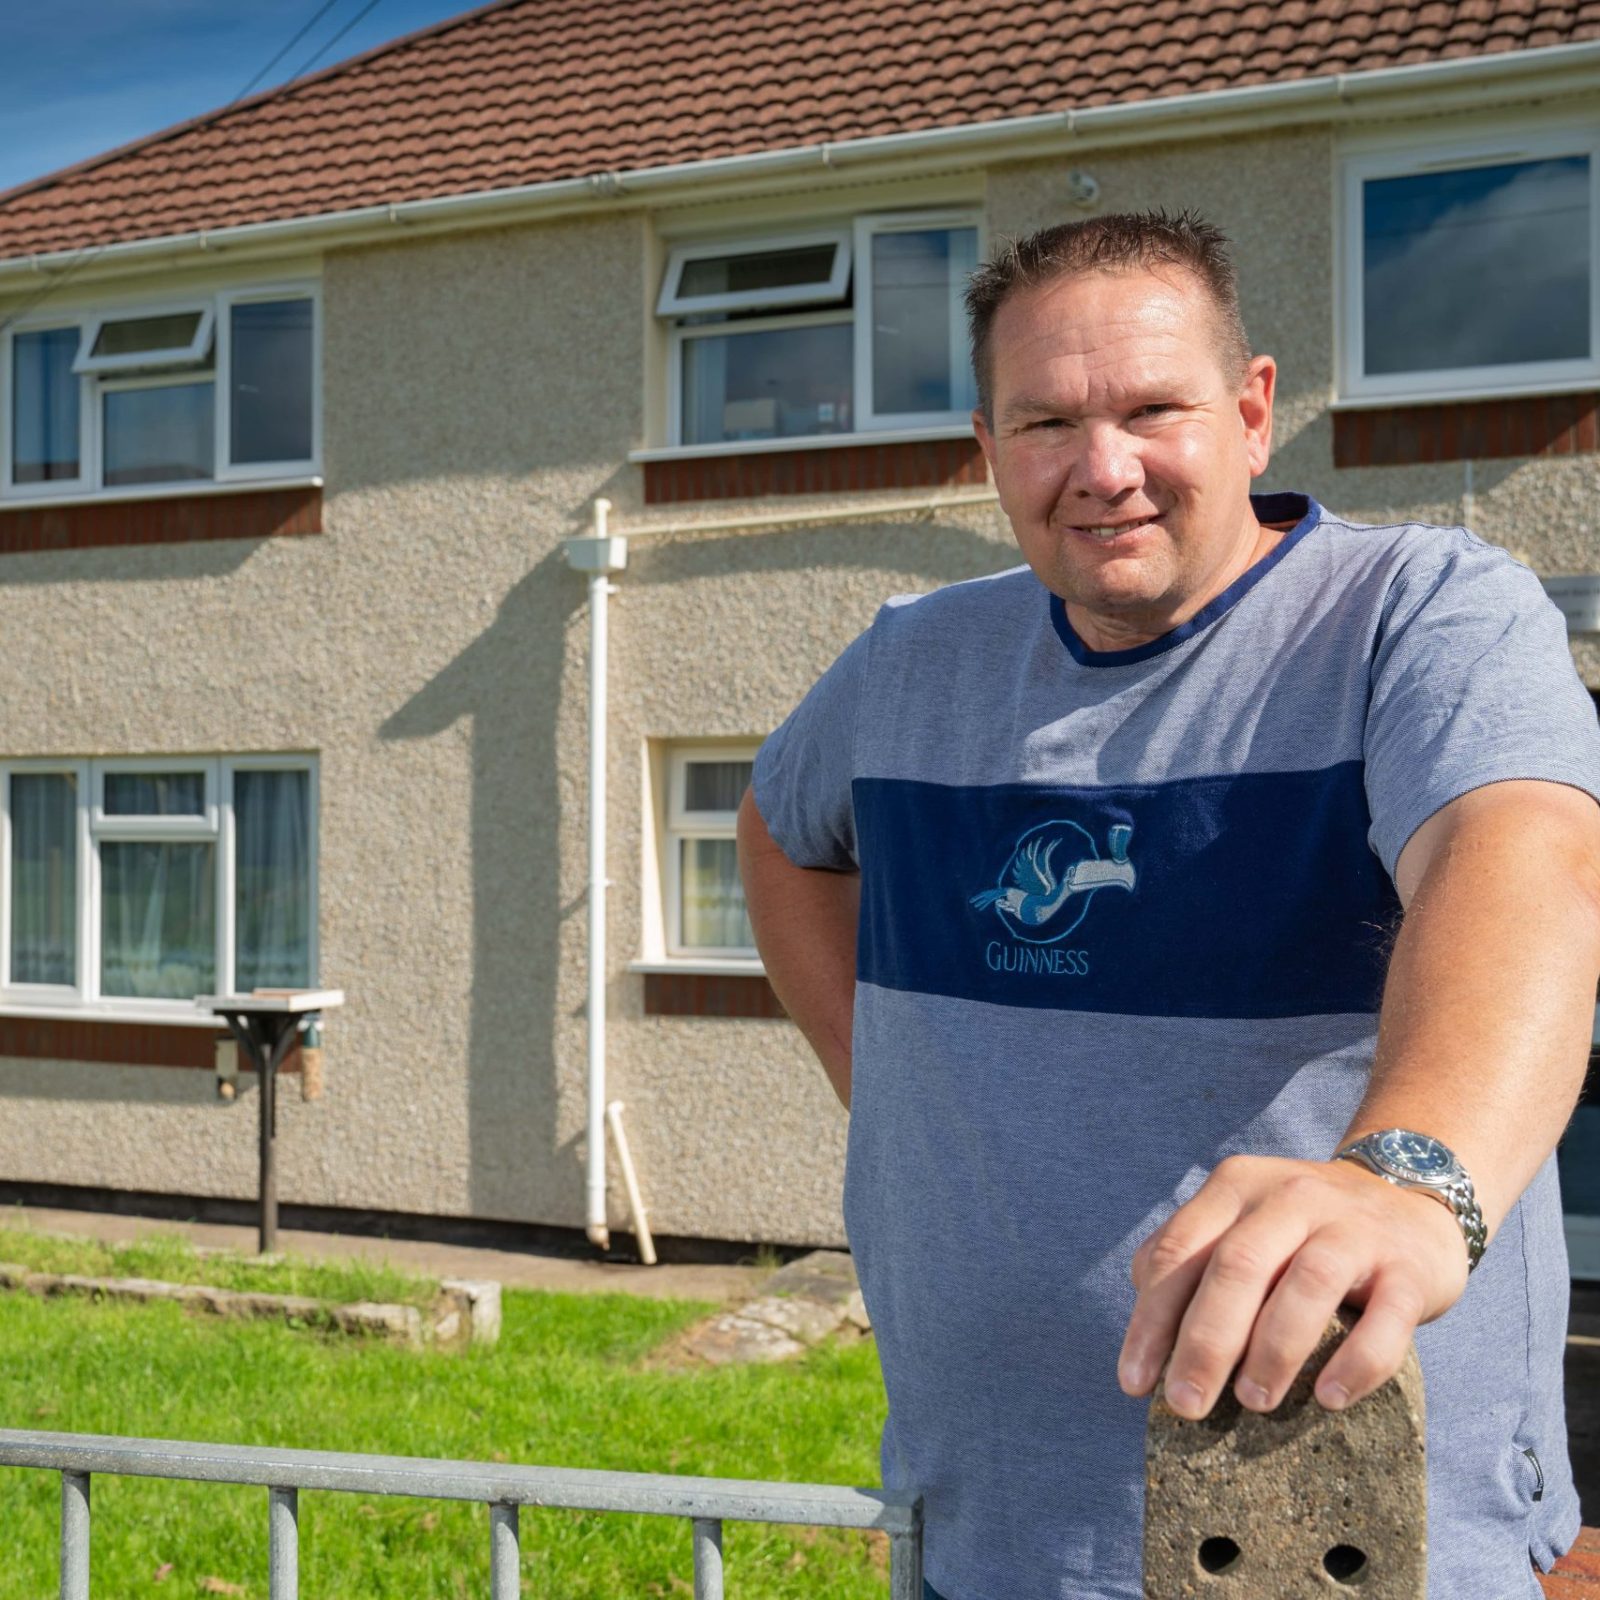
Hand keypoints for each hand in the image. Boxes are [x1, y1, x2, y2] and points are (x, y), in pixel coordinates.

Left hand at [1116, 1154, 1469, 1417]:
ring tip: (1253, 1402)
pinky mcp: (1408, 1269)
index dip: (1151, 1319)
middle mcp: (1290, 1198)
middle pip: (1237, 1267)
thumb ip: (1191, 1260)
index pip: (1178, 1251)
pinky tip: (1330, 1398)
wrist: (1411, 1201)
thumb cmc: (1303, 1231)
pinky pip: (1384, 1319)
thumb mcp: (1241, 1223)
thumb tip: (1146, 1334)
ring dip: (1273, 1350)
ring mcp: (1353, 1229)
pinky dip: (1356, 1363)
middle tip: (1185, 1405)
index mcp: (1235, 1188)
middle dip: (1204, 1342)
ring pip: (1306, 1285)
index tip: (1135, 1383)